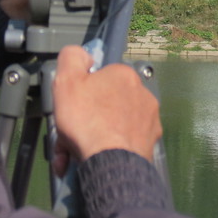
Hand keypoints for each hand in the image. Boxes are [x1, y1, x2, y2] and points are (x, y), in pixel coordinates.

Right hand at [52, 46, 161, 176]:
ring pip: (112, 126)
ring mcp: (149, 121)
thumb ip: (72, 59)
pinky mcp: (150, 144)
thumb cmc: (87, 120)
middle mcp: (143, 94)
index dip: (81, 94)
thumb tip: (82, 54)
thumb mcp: (67, 81)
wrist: (111, 163)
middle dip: (84, 121)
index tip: (70, 109)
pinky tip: (90, 161)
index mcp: (125, 75)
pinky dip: (106, 151)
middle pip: (105, 105)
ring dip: (92, 138)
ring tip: (73, 155)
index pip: (99, 79)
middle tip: (68, 137)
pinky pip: (122, 144)